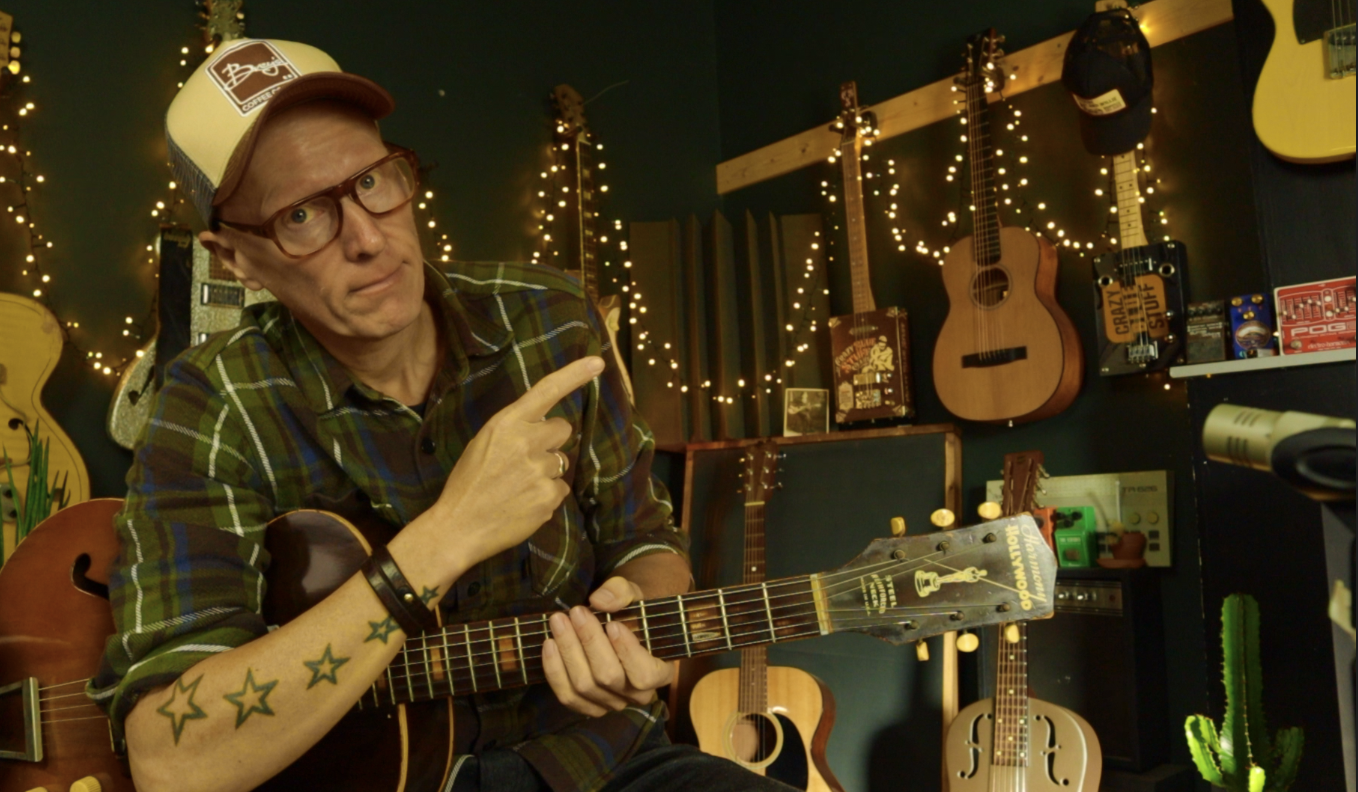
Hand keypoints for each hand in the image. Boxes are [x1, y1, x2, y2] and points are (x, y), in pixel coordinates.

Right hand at [436, 356, 602, 561]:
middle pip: (563, 428)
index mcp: (507, 423)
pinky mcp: (548, 497)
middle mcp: (527, 441)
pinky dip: (545, 497)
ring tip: (517, 488)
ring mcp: (540, 470)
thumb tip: (545, 430)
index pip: (546, 390)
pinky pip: (560, 490)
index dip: (574, 374)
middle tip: (526, 459)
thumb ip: (515, 431)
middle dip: (551, 441)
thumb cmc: (468, 483)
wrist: (457, 527)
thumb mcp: (484, 443)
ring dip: (545, 472)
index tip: (598, 362)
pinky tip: (522, 504)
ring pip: (561, 462)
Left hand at [541, 576, 673, 716]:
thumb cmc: (631, 610)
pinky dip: (555, 670)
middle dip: (589, 642)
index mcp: (660, 672)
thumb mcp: (633, 594)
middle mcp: (638, 695)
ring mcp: (612, 704)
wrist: (619, 623)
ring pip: (584, 686)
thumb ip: (622, 592)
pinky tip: (550, 644)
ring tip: (558, 622)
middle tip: (576, 612)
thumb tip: (600, 601)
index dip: (627, 652)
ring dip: (568, 651)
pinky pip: (567, 696)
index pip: (645, 674)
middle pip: (608, 677)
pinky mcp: (587, 706)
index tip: (612, 624)